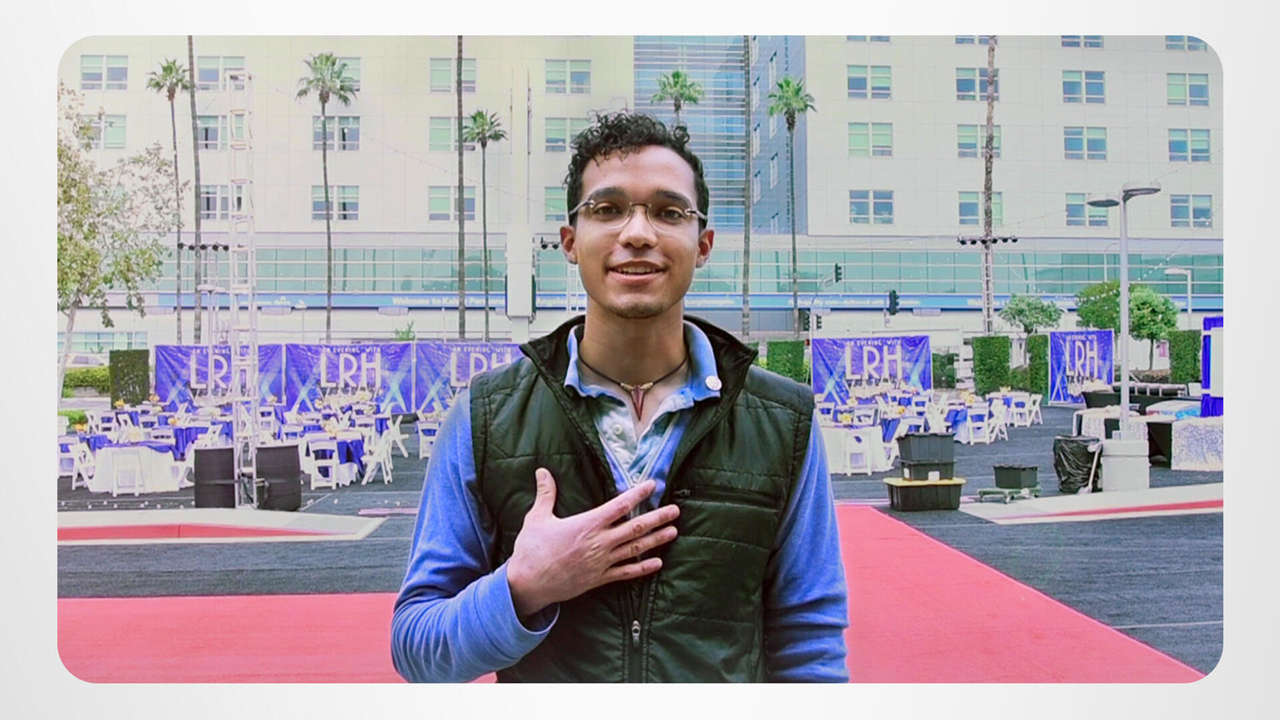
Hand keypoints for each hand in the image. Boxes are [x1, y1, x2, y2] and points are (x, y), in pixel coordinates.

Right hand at [506, 467, 679, 617]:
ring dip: (656, 540)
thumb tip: (542, 470)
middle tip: (675, 510)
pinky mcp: (599, 579)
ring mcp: (601, 562)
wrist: (528, 584)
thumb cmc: (531, 550)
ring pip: (635, 549)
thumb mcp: (537, 518)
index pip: (619, 505)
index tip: (653, 485)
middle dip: (657, 518)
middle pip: (635, 527)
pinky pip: (626, 573)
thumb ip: (545, 494)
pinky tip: (657, 563)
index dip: (638, 494)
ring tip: (673, 531)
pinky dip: (643, 568)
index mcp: (587, 525)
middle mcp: (599, 543)